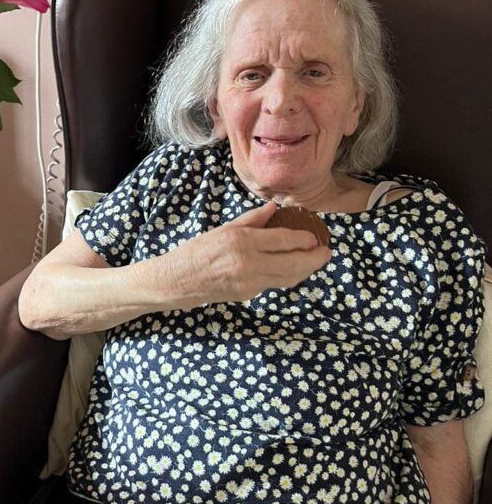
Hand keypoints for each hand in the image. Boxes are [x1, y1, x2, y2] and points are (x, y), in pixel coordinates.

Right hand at [169, 200, 331, 306]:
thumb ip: (252, 219)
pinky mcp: (248, 294)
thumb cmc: (196, 252)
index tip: (315, 237)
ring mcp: (250, 282)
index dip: (305, 240)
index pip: (285, 241)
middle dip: (314, 259)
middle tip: (326, 252)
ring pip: (288, 278)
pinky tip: (291, 269)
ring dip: (305, 270)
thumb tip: (274, 208)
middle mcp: (250, 263)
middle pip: (294, 263)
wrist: (177, 281)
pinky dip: (286, 276)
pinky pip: (273, 283)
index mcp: (243, 241)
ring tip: (315, 261)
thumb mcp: (224, 229)